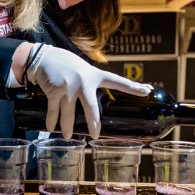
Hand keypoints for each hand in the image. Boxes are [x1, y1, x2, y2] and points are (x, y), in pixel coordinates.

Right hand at [26, 45, 151, 138]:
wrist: (46, 57)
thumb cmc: (69, 65)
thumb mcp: (86, 71)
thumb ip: (95, 82)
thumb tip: (107, 95)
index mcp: (95, 76)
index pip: (117, 81)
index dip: (132, 87)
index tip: (147, 91)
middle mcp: (83, 81)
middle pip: (90, 107)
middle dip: (93, 122)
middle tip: (95, 135)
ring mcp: (68, 86)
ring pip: (68, 113)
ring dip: (68, 127)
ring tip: (69, 138)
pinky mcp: (54, 90)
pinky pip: (54, 110)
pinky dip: (52, 121)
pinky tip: (52, 128)